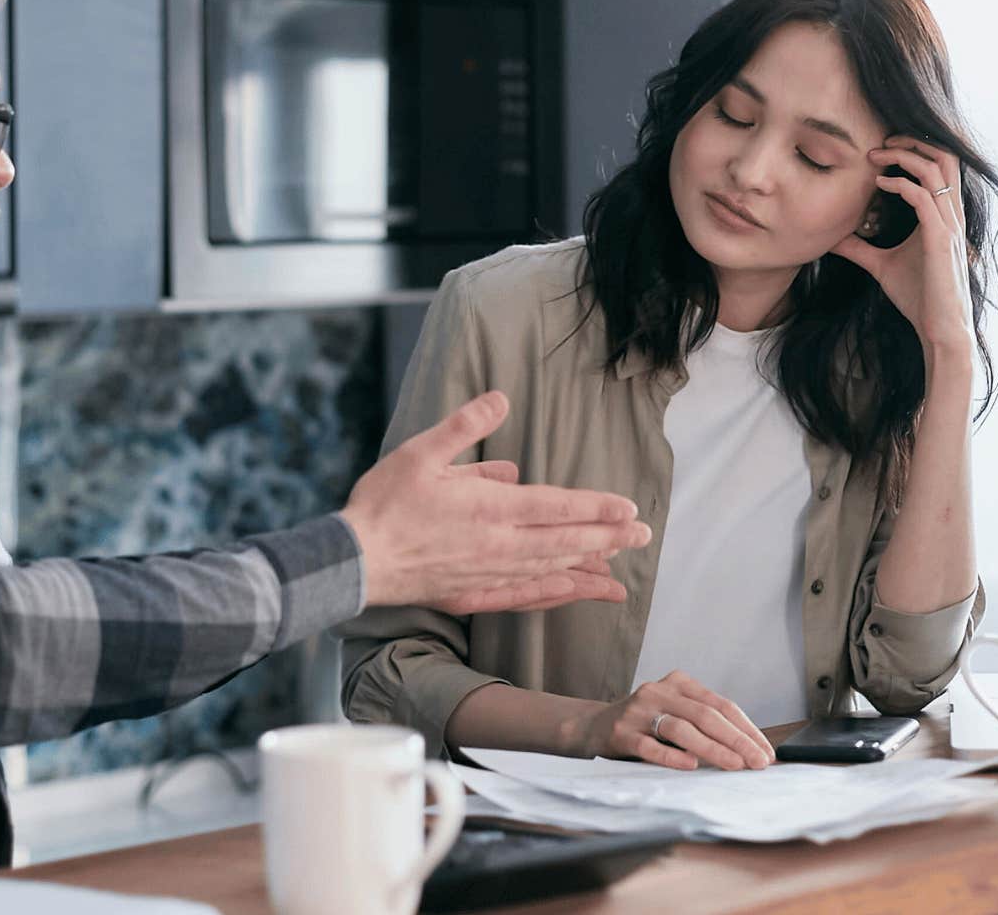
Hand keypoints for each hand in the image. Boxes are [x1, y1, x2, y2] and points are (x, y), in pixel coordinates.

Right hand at [341, 391, 651, 614]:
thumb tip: (501, 399)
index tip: (628, 508)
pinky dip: (554, 596)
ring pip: (550, 572)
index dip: (595, 507)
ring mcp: (487, 574)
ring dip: (588, 568)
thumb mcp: (420, 451)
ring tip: (618, 566)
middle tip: (643, 536)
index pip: (556, 507)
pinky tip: (570, 593)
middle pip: (564, 543)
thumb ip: (465, 426)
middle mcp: (497, 545)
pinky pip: (524, 598)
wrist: (354, 560)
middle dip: (608, 538)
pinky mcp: (472, 594)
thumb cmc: (383, 503)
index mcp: (489, 508)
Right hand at [575, 670, 773, 770]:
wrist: (593, 726)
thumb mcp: (675, 713)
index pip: (721, 705)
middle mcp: (659, 691)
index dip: (746, 729)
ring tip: (734, 765)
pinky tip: (690, 766)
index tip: (765, 752)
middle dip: (736, 740)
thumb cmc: (645, 724)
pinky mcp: (620, 732)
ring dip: (712, 749)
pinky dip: (672, 756)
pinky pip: (649, 746)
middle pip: (705, 715)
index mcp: (679, 683)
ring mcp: (637, 711)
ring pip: (681, 729)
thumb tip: (749, 751)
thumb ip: (704, 725)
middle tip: (757, 762)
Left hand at [830, 136, 974, 358]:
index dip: (916, 148)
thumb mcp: (881, 266)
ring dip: (904, 156)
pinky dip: (901, 184)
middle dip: (914, 141)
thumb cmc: (918, 297)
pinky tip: (879, 185)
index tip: (882, 147)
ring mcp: (948, 225)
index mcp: (943, 215)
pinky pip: (923, 198)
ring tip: (876, 155)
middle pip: (946, 156)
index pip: (941, 165)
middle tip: (881, 140)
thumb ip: (860, 249)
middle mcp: (951, 214)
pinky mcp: (940, 239)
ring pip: (937, 170)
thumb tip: (832, 239)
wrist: (939, 328)